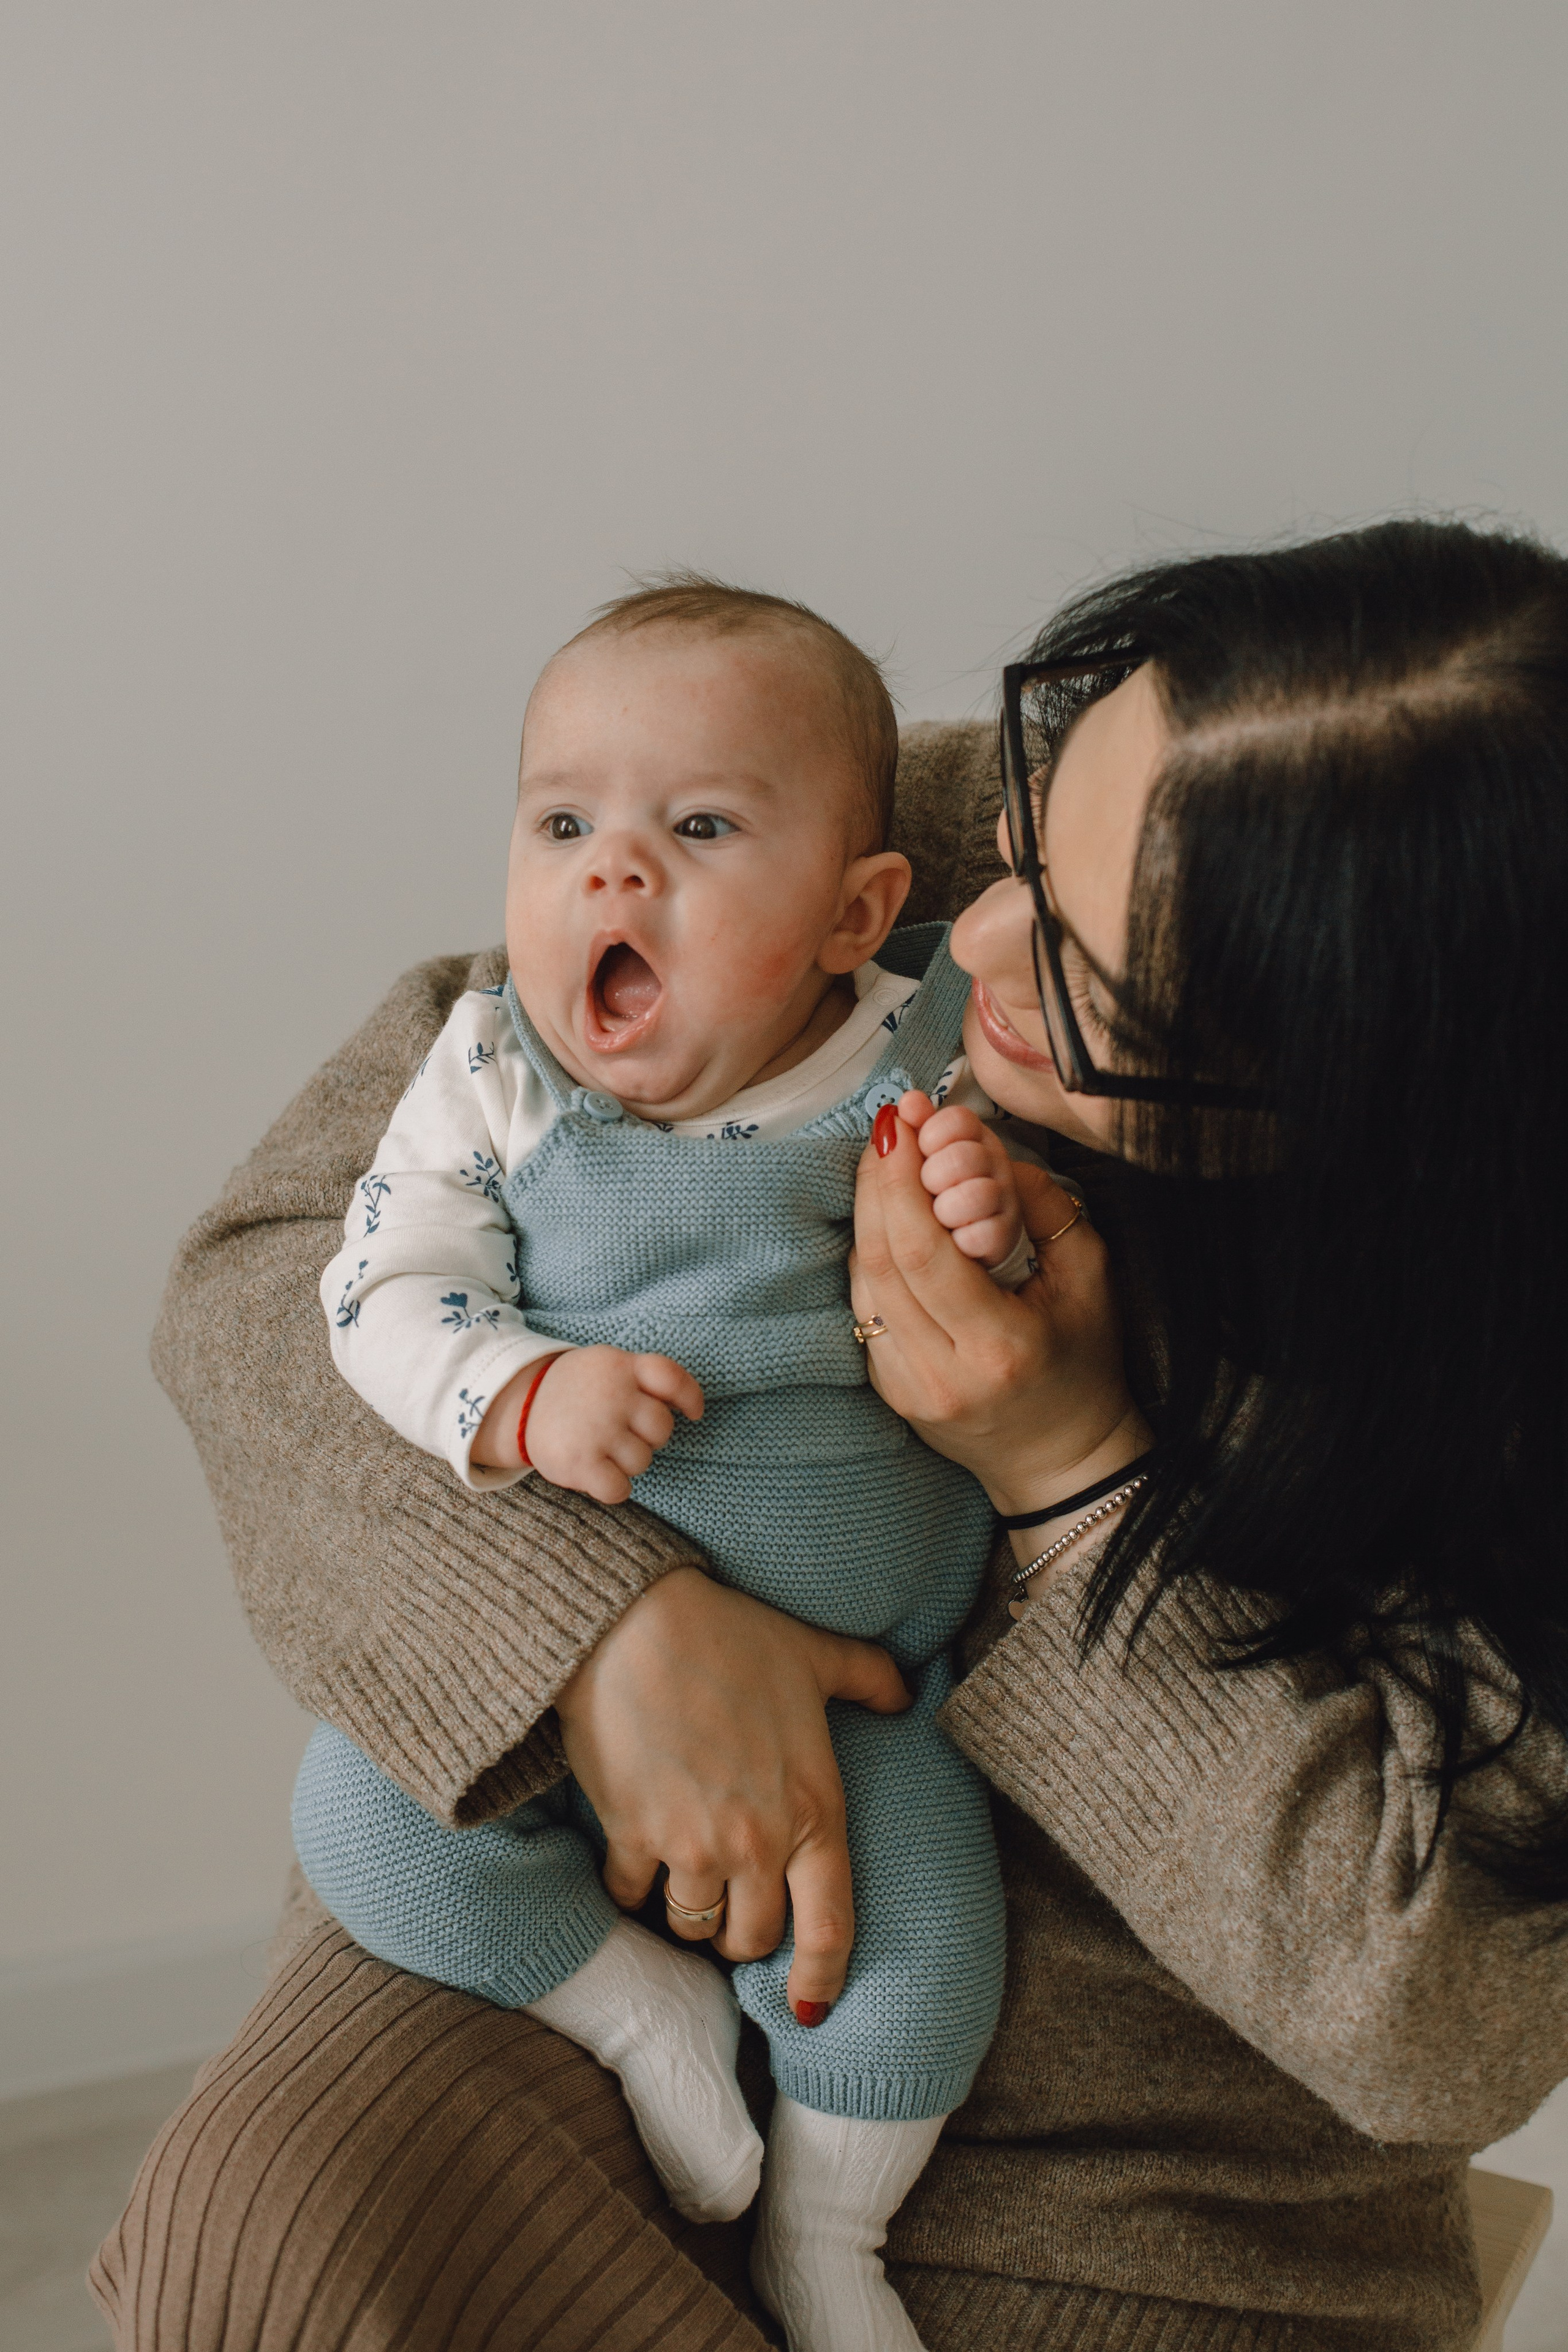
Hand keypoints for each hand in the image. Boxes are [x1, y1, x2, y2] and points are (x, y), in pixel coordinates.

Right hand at [474, 1347, 703, 1502]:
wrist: (519, 1406)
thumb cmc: (577, 1391)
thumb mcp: (606, 1365)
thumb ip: (642, 1377)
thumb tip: (685, 1404)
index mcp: (621, 1367)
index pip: (671, 1378)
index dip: (690, 1397)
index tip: (693, 1413)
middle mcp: (612, 1395)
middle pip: (662, 1429)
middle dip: (648, 1437)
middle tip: (621, 1433)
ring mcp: (597, 1428)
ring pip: (642, 1461)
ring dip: (626, 1462)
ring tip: (600, 1447)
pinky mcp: (580, 1462)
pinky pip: (621, 1489)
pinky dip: (614, 1488)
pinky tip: (597, 1473)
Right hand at [555, 1568, 911, 2016]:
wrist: (634, 1621)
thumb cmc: (728, 1635)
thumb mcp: (813, 1653)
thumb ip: (867, 1679)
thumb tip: (906, 1695)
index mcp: (815, 1809)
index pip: (831, 1927)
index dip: (822, 1979)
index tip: (810, 2008)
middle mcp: (759, 1842)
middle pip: (751, 1940)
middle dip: (741, 1936)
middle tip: (730, 1908)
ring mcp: (695, 1845)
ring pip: (691, 1926)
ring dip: (687, 1915)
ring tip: (680, 1880)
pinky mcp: (633, 1836)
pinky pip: (630, 1895)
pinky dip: (630, 1888)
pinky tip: (630, 1860)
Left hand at [851, 1099, 1146, 1517]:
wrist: (1061, 1457)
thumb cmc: (1086, 1362)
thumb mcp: (1089, 1277)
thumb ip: (1043, 1206)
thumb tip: (985, 1148)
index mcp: (1001, 1348)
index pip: (925, 1253)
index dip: (902, 1179)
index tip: (903, 1119)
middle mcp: (943, 1373)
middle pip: (882, 1260)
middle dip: (878, 1179)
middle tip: (889, 1123)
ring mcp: (906, 1388)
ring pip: (863, 1281)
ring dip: (868, 1209)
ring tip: (886, 1155)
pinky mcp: (887, 1390)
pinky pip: (865, 1306)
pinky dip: (871, 1251)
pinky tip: (887, 1214)